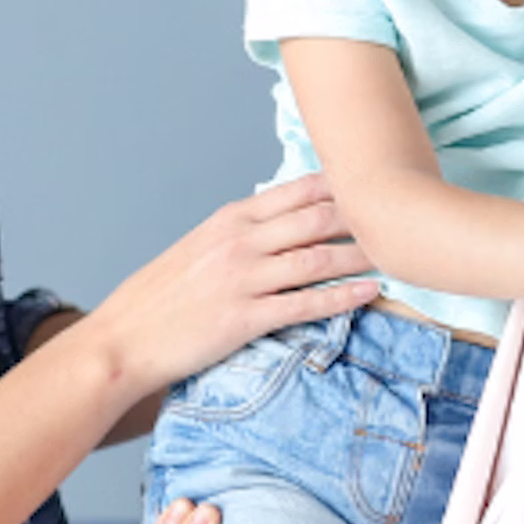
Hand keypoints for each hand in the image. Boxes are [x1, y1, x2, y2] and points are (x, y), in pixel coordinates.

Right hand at [82, 175, 378, 402]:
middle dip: (362, 215)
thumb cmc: (159, 299)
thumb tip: (281, 223)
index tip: (376, 183)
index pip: (297, 191)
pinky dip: (342, 296)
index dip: (341, 185)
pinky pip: (305, 303)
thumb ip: (240, 233)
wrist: (123, 340)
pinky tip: (369, 292)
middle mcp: (239, 242)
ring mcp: (242, 279)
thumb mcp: (197, 248)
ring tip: (397, 253)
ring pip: (317, 258)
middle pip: (316, 218)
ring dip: (362, 254)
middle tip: (400, 216)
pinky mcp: (244, 318)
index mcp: (229, 220)